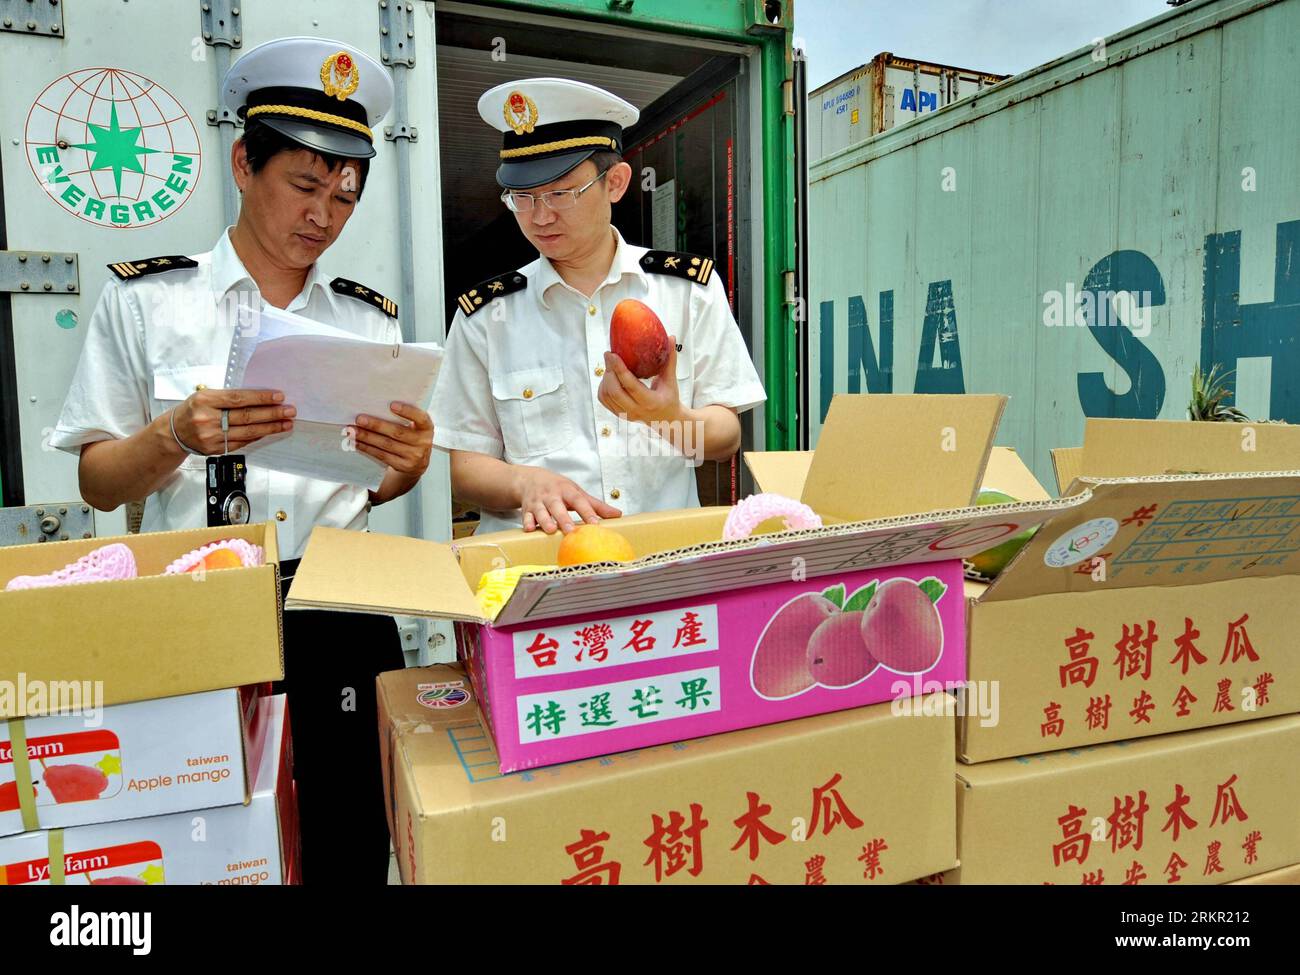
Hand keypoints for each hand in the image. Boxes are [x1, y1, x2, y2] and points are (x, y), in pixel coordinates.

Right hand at [172, 388, 293, 453]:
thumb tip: (259, 399)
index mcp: (205, 400)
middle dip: (272, 414)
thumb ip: (228, 397)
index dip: (261, 398)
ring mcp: (212, 436)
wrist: (175, 432)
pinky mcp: (216, 449)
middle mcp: (208, 419)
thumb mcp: (205, 396)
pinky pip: (242, 442)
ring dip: (270, 427)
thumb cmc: (193, 410)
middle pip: (246, 416)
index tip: (279, 397)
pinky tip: (270, 431)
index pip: (239, 399)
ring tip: (286, 423)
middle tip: (289, 411)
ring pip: (247, 432)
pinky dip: (258, 436)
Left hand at [350, 402, 433, 475]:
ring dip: (367, 437)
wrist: (419, 462)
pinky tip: (357, 443)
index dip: (407, 411)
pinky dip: (367, 448)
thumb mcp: (416, 426)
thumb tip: (375, 407)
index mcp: (427, 428)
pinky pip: (382, 455)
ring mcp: (414, 456)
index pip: (420, 418)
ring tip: (352, 431)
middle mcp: (423, 442)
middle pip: (398, 433)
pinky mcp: (403, 466)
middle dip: (377, 425)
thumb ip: (405, 418)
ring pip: (387, 445)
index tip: (391, 405)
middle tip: (359, 419)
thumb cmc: (412, 436)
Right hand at [514, 466, 620, 533]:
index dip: (587, 512)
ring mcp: (538, 502)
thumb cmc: (558, 488)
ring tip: (551, 530)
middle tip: (571, 530)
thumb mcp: (576, 492)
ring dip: (545, 521)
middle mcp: (552, 495)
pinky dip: (527, 523)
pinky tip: (529, 530)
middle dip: (564, 518)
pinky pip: (526, 516)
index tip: (595, 524)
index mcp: (566, 490)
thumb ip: (596, 505)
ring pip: (541, 512)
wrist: (530, 479)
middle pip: (557, 506)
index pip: (579, 500)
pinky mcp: (527, 509)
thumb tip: (617, 515)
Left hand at [598, 340, 681, 425]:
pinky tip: (609, 377)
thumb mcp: (671, 380)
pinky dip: (603, 386)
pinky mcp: (619, 415)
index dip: (619, 369)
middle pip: (614, 391)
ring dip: (605, 378)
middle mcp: (636, 410)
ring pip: (607, 395)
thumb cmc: (669, 398)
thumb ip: (670, 359)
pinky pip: (604, 400)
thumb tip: (671, 338)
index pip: (631, 385)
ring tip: (611, 366)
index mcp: (650, 402)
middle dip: (609, 371)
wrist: (666, 419)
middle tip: (609, 356)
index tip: (612, 354)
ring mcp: (626, 414)